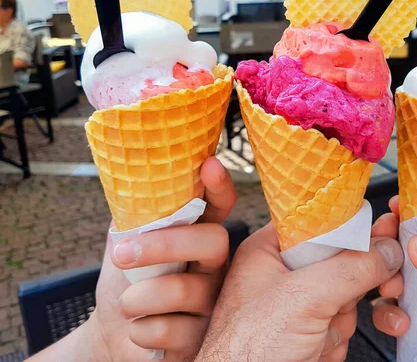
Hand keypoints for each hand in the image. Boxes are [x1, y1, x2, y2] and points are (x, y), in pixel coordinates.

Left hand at [28, 157, 236, 361]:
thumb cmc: (125, 282)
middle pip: (214, 241)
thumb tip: (134, 183)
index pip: (219, 205)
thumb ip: (135, 216)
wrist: (112, 335)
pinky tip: (141, 330)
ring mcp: (215, 302)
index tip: (209, 164)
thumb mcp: (124, 242)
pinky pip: (173, 329)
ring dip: (138, 298)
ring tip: (126, 304)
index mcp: (199, 236)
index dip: (220, 186)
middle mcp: (216, 266)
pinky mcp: (205, 337)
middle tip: (122, 253)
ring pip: (185, 290)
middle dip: (165, 245)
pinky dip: (142, 330)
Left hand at [197, 222, 403, 361]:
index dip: (352, 224)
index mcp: (271, 250)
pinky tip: (325, 349)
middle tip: (387, 282)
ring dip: (346, 317)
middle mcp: (285, 274)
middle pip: (341, 259)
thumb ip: (351, 268)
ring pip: (347, 294)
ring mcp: (299, 305)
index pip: (319, 222)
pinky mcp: (310, 332)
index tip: (384, 227)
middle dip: (360, 278)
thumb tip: (388, 249)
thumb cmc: (249, 349)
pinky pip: (343, 323)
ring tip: (326, 333)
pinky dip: (342, 338)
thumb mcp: (304, 297)